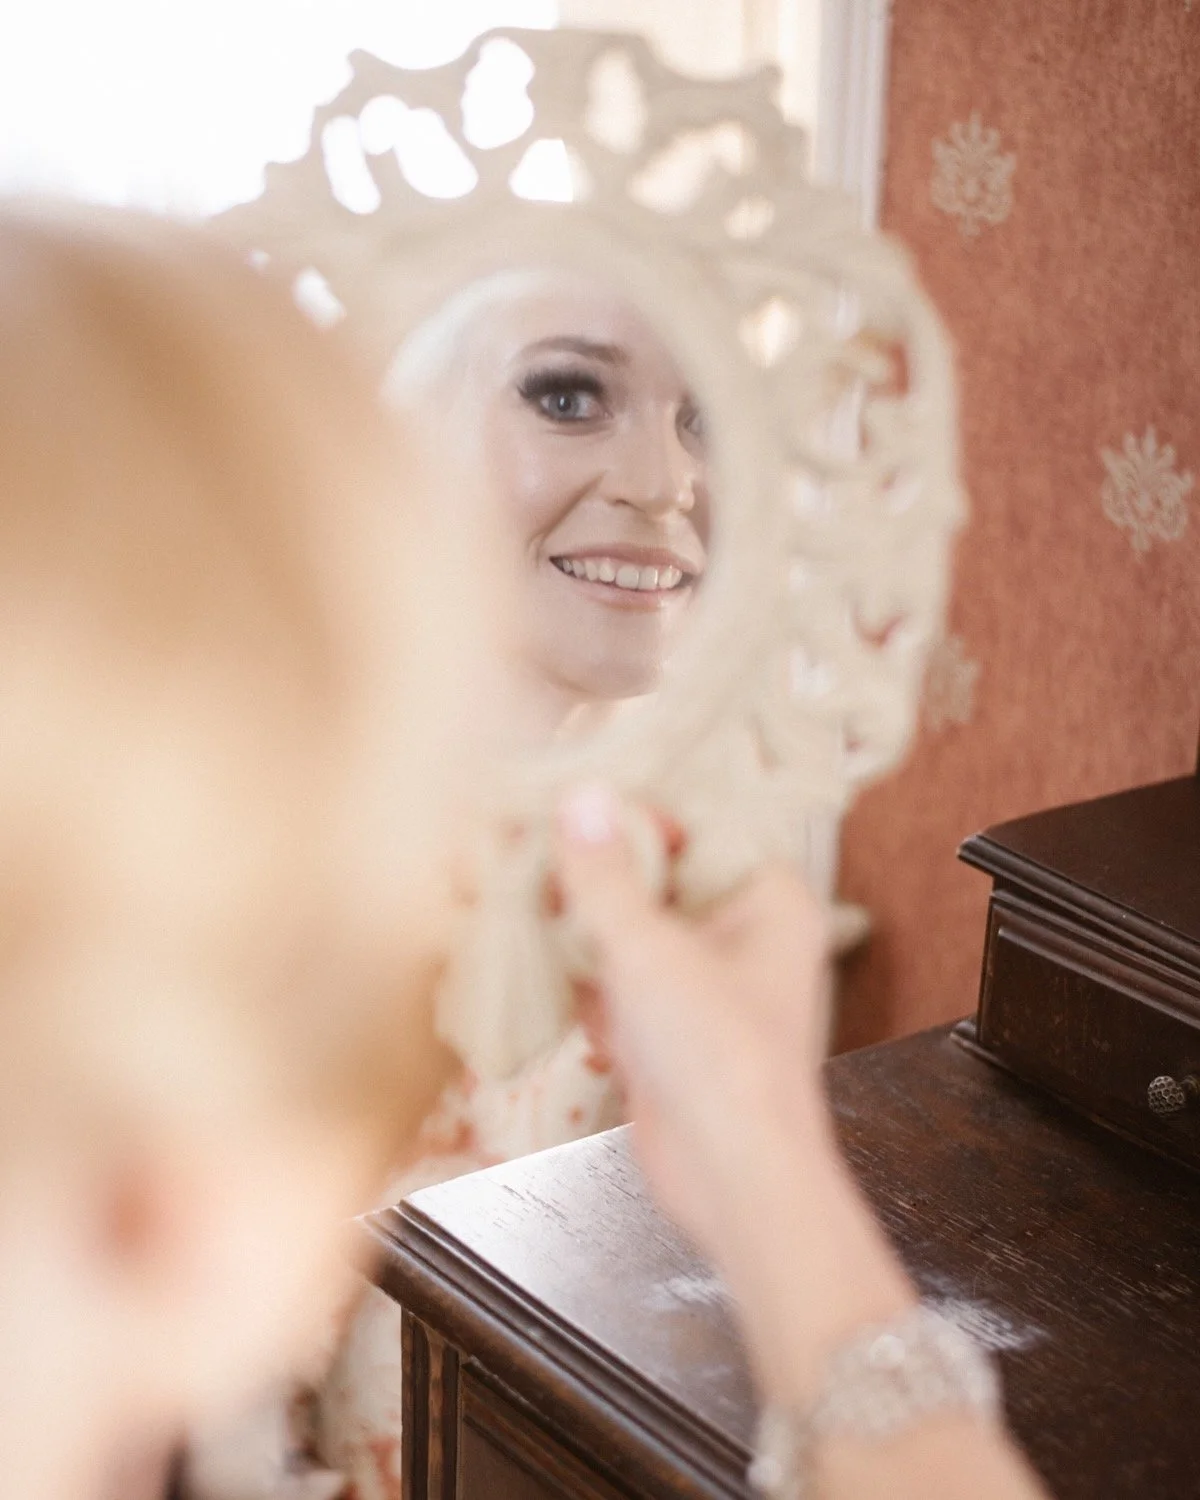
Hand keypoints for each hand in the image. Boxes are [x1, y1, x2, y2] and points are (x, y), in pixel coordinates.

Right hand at [554, 783, 832, 1266]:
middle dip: (594, 883)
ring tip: (533, 920)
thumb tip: (581, 800)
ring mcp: (708, 987)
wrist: (732, 1181)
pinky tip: (570, 999)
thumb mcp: (649, 950)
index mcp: (768, 899)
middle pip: (656, 881)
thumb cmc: (723, 1062)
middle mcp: (745, 936)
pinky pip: (622, 986)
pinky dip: (592, 990)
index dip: (630, 818)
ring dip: (583, 936)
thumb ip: (604, 875)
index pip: (694, 827)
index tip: (566, 809)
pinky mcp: (674, 1031)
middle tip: (531, 863)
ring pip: (631, 935)